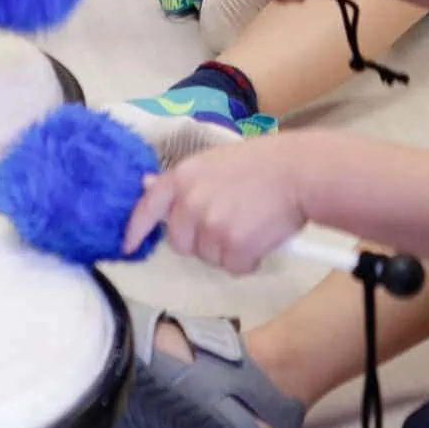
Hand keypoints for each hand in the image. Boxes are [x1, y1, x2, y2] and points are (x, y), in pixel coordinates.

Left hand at [124, 135, 309, 271]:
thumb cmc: (264, 162)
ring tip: (253, 222)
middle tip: (230, 221)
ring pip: (209, 257)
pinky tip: (263, 235)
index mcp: (183, 176)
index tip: (128, 245)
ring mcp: (210, 226)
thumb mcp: (216, 160)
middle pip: (180, 242)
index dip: (136, 228)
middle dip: (201, 240)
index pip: (148, 206)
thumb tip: (149, 187)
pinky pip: (234, 267)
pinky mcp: (233, 247)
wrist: (300, 172)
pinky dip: (249, 259)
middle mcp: (190, 201)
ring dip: (229, 249)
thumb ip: (186, 180)